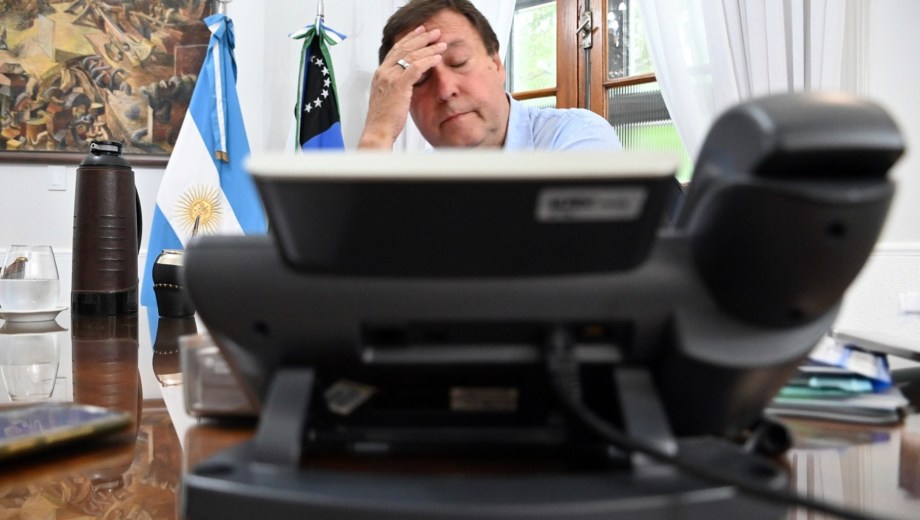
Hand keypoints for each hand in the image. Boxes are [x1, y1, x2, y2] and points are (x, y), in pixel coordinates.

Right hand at [358, 26, 446, 148]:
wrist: (378, 131)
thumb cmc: (383, 119)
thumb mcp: (388, 97)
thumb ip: (396, 85)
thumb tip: (409, 80)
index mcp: (380, 73)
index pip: (395, 50)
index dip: (409, 39)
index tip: (420, 32)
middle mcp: (384, 72)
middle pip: (404, 48)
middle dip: (421, 38)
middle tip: (434, 32)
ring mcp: (390, 78)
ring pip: (411, 56)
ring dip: (428, 48)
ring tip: (441, 44)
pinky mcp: (399, 86)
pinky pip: (416, 68)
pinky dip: (428, 61)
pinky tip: (437, 58)